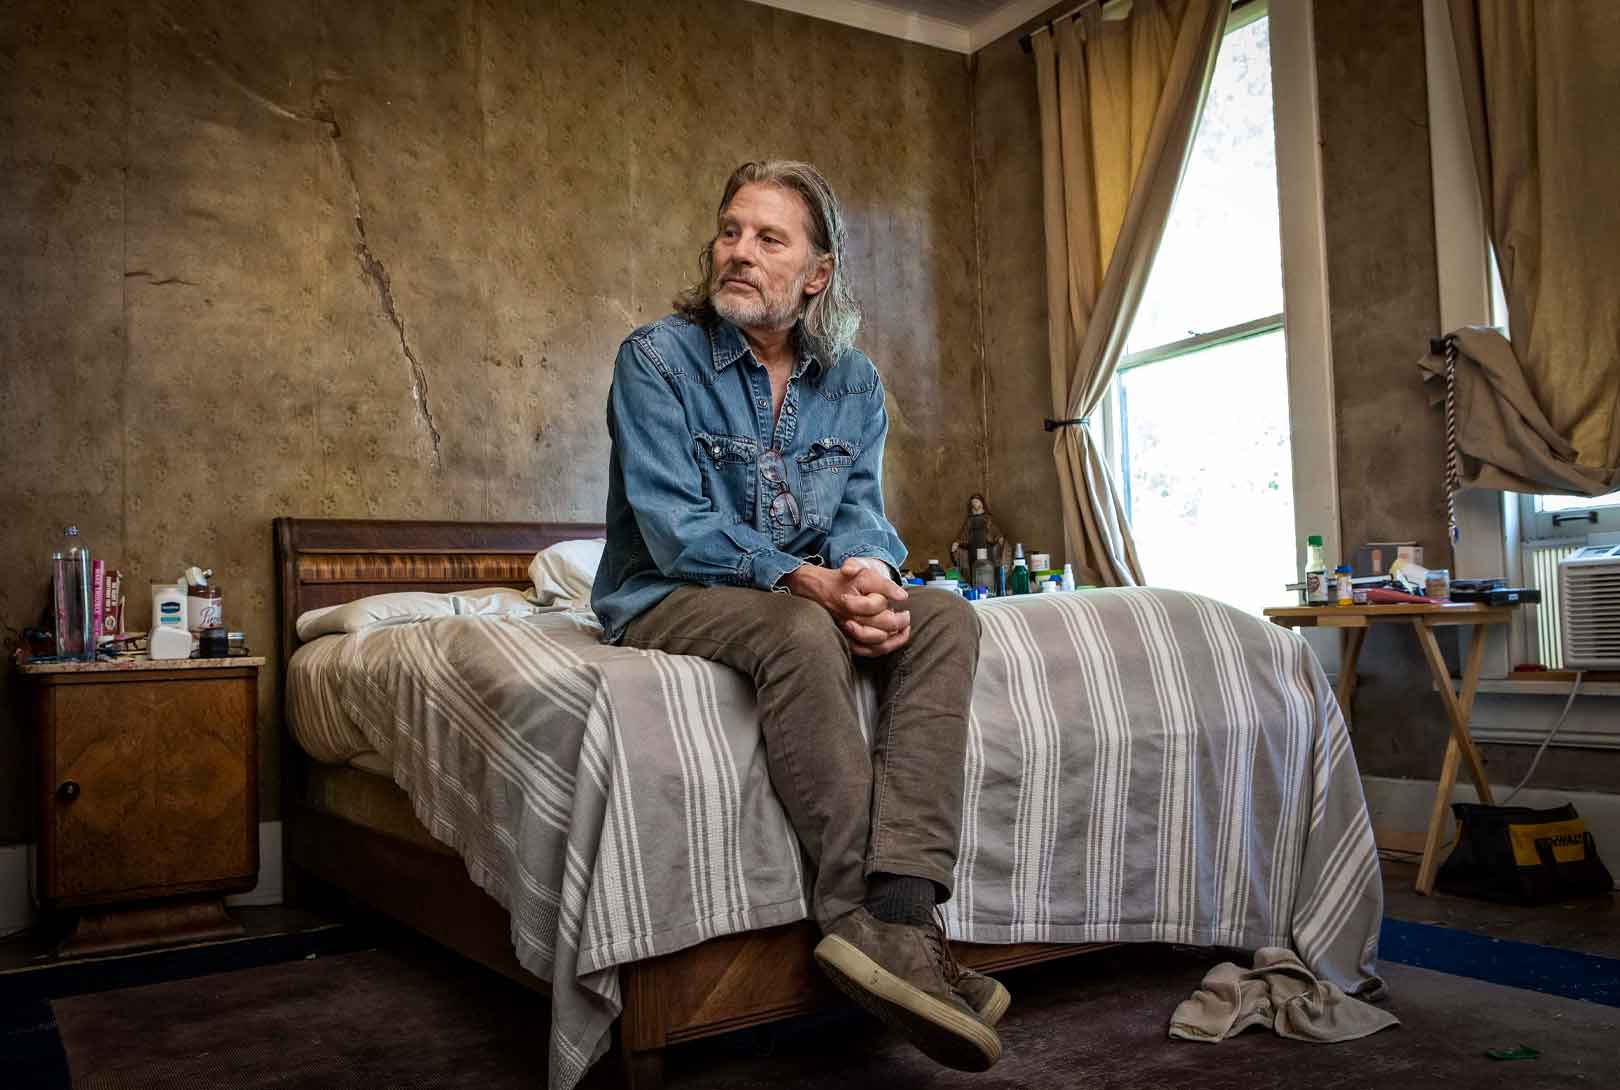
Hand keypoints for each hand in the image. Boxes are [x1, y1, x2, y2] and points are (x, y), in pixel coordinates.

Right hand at [783, 558, 911, 657]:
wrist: (820, 588)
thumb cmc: (844, 579)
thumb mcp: (861, 571)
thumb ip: (882, 584)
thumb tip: (902, 596)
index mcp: (851, 601)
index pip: (877, 605)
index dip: (892, 600)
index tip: (903, 597)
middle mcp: (848, 618)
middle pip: (881, 625)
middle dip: (899, 621)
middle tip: (907, 615)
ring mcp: (848, 631)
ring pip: (876, 642)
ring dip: (895, 637)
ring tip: (904, 628)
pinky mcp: (848, 639)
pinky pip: (867, 651)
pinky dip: (883, 648)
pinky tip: (893, 640)